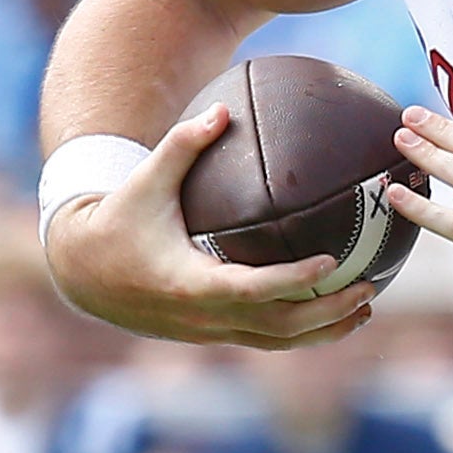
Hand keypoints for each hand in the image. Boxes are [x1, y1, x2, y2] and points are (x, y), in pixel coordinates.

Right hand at [45, 106, 375, 348]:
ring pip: (276, 342)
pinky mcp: (211, 335)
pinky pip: (264, 340)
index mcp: (188, 282)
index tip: (331, 262)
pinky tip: (334, 315)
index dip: (293, 280)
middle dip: (327, 311)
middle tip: (370, 285)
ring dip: (324, 330)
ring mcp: (208, 331)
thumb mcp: (144, 181)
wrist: (81, 271)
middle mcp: (202, 316)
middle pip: (277, 325)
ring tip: (366, 307)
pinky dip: (302, 333)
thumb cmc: (117, 219)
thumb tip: (222, 109)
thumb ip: (182, 144)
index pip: (252, 289)